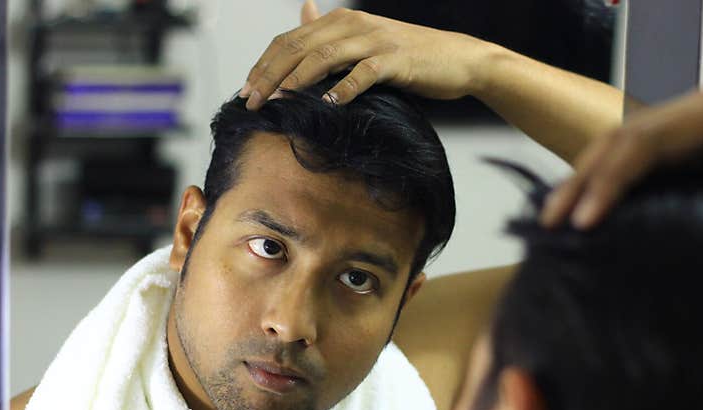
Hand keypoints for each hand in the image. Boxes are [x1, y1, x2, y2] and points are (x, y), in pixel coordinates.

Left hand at [239, 1, 489, 110]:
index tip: (245, 91)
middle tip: (251, 101)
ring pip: (325, 57)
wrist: (457, 59)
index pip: (290, 40)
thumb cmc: (408, 58)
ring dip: (296, 80)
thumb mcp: (365, 40)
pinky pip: (364, 74)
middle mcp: (353, 25)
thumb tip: (303, 12)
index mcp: (341, 21)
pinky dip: (343, 88)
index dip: (263, 64)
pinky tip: (327, 104)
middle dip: (270, 74)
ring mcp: (375, 41)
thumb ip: (332, 33)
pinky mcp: (395, 61)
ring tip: (277, 101)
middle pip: (300, 46)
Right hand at [540, 85, 702, 228]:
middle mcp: (696, 114)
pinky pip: (630, 157)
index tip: (583, 226)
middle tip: (549, 226)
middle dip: (578, 182)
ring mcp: (687, 130)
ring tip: (551, 220)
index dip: (608, 179)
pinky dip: (598, 181)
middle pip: (619, 140)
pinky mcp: (684, 148)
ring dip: (580, 181)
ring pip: (617, 146)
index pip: (645, 140)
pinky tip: (581, 208)